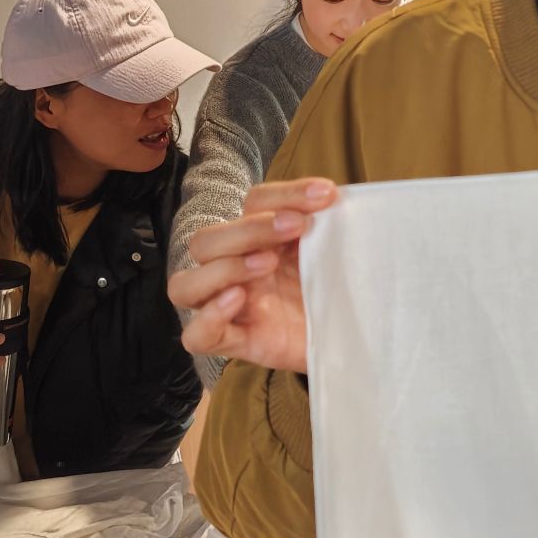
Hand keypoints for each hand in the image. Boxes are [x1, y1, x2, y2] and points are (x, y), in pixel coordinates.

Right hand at [169, 177, 333, 373]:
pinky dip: (209, 317)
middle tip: (297, 227)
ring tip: (267, 263)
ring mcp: (232, 308)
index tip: (326, 195)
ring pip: (184, 285)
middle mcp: (237, 270)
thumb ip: (326, 223)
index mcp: (260, 240)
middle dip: (249, 229)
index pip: (253, 204)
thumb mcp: (333, 251)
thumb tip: (329, 194)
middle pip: (205, 241)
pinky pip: (196, 336)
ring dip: (223, 268)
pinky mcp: (238, 343)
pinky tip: (239, 299)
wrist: (352, 336)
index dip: (286, 195)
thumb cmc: (336, 289)